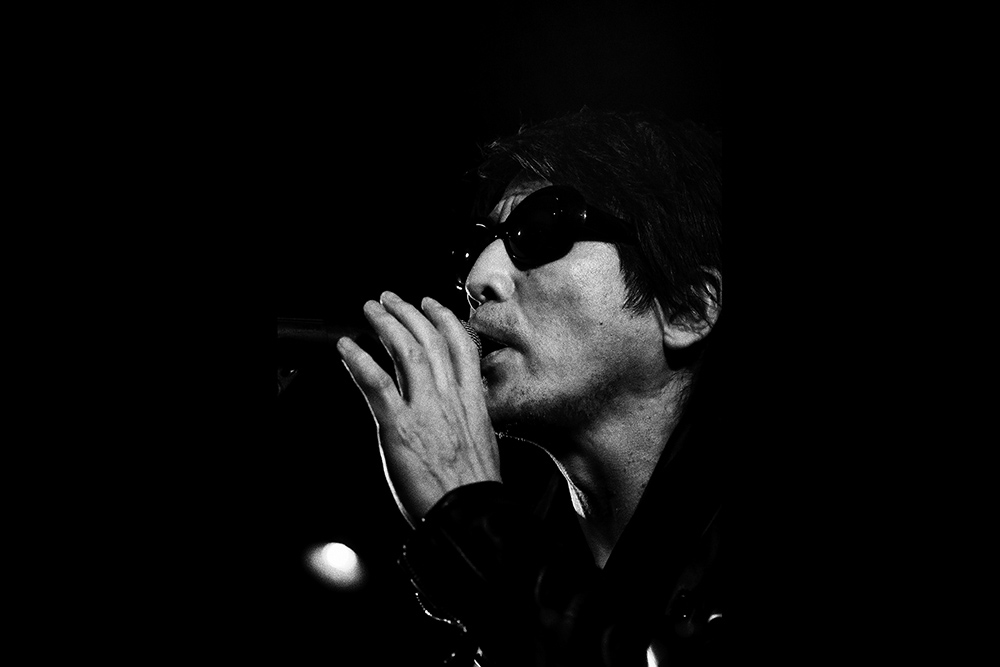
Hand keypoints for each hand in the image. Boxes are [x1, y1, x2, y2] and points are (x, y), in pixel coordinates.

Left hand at [336, 291, 500, 524]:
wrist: (470, 515)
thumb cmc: (474, 490)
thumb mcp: (483, 443)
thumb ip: (468, 418)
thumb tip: (456, 411)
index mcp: (473, 402)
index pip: (461, 346)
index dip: (445, 319)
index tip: (432, 305)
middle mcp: (451, 398)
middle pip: (431, 340)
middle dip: (409, 313)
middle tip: (391, 299)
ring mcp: (426, 410)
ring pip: (408, 352)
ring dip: (387, 325)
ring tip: (371, 309)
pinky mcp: (400, 427)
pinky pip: (377, 384)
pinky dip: (360, 361)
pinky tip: (347, 347)